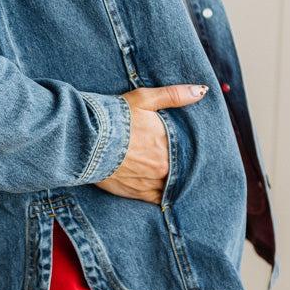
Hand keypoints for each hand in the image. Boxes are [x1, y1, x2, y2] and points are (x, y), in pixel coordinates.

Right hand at [94, 83, 209, 204]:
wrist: (87, 139)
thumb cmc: (116, 116)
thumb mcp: (144, 99)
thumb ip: (174, 95)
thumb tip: (201, 91)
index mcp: (168, 142)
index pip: (188, 150)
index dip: (188, 150)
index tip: (187, 149)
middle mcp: (164, 165)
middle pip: (180, 168)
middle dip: (179, 165)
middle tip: (178, 163)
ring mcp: (152, 182)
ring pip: (170, 184)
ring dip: (171, 181)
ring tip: (167, 175)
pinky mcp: (139, 194)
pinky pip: (159, 199)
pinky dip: (162, 196)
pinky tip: (161, 191)